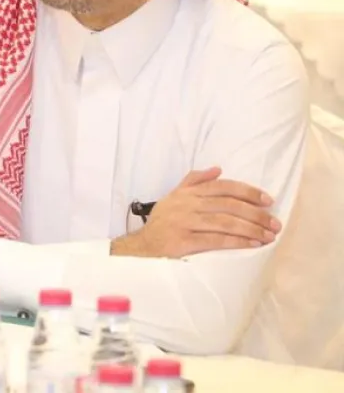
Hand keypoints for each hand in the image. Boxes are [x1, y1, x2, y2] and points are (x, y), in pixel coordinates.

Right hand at [112, 167, 280, 258]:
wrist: (142, 246)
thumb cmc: (163, 222)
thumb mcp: (174, 197)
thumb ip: (194, 181)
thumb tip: (217, 169)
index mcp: (187, 193)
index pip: (222, 187)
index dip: (247, 192)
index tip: (268, 200)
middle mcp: (186, 205)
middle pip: (227, 205)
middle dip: (255, 213)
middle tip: (274, 223)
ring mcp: (184, 222)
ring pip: (225, 222)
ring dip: (251, 229)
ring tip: (269, 235)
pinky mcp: (184, 241)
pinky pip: (216, 240)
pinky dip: (237, 242)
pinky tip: (252, 244)